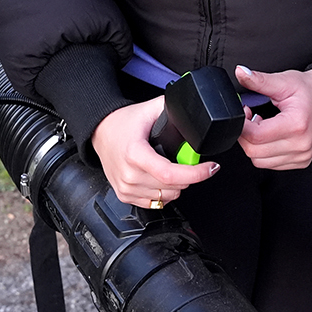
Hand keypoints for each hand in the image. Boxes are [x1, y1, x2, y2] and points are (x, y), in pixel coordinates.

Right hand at [91, 98, 218, 208]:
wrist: (100, 131)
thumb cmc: (122, 122)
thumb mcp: (150, 109)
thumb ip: (173, 110)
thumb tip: (193, 115)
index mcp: (135, 154)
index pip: (171, 174)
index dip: (196, 173)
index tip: (211, 167)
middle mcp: (129, 175)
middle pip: (173, 187)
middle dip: (189, 175)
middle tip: (189, 162)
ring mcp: (126, 188)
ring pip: (168, 197)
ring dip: (177, 185)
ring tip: (172, 167)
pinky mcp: (125, 196)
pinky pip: (156, 202)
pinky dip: (165, 192)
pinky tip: (161, 178)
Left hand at [233, 66, 311, 170]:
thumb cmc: (308, 90)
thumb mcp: (283, 81)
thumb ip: (259, 80)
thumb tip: (240, 72)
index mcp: (296, 125)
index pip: (256, 136)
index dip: (241, 124)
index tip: (243, 110)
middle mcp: (300, 145)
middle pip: (254, 152)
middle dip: (244, 134)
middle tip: (249, 117)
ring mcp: (301, 156)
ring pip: (259, 161)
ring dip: (253, 144)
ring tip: (260, 126)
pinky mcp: (300, 162)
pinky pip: (270, 164)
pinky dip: (263, 151)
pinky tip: (269, 135)